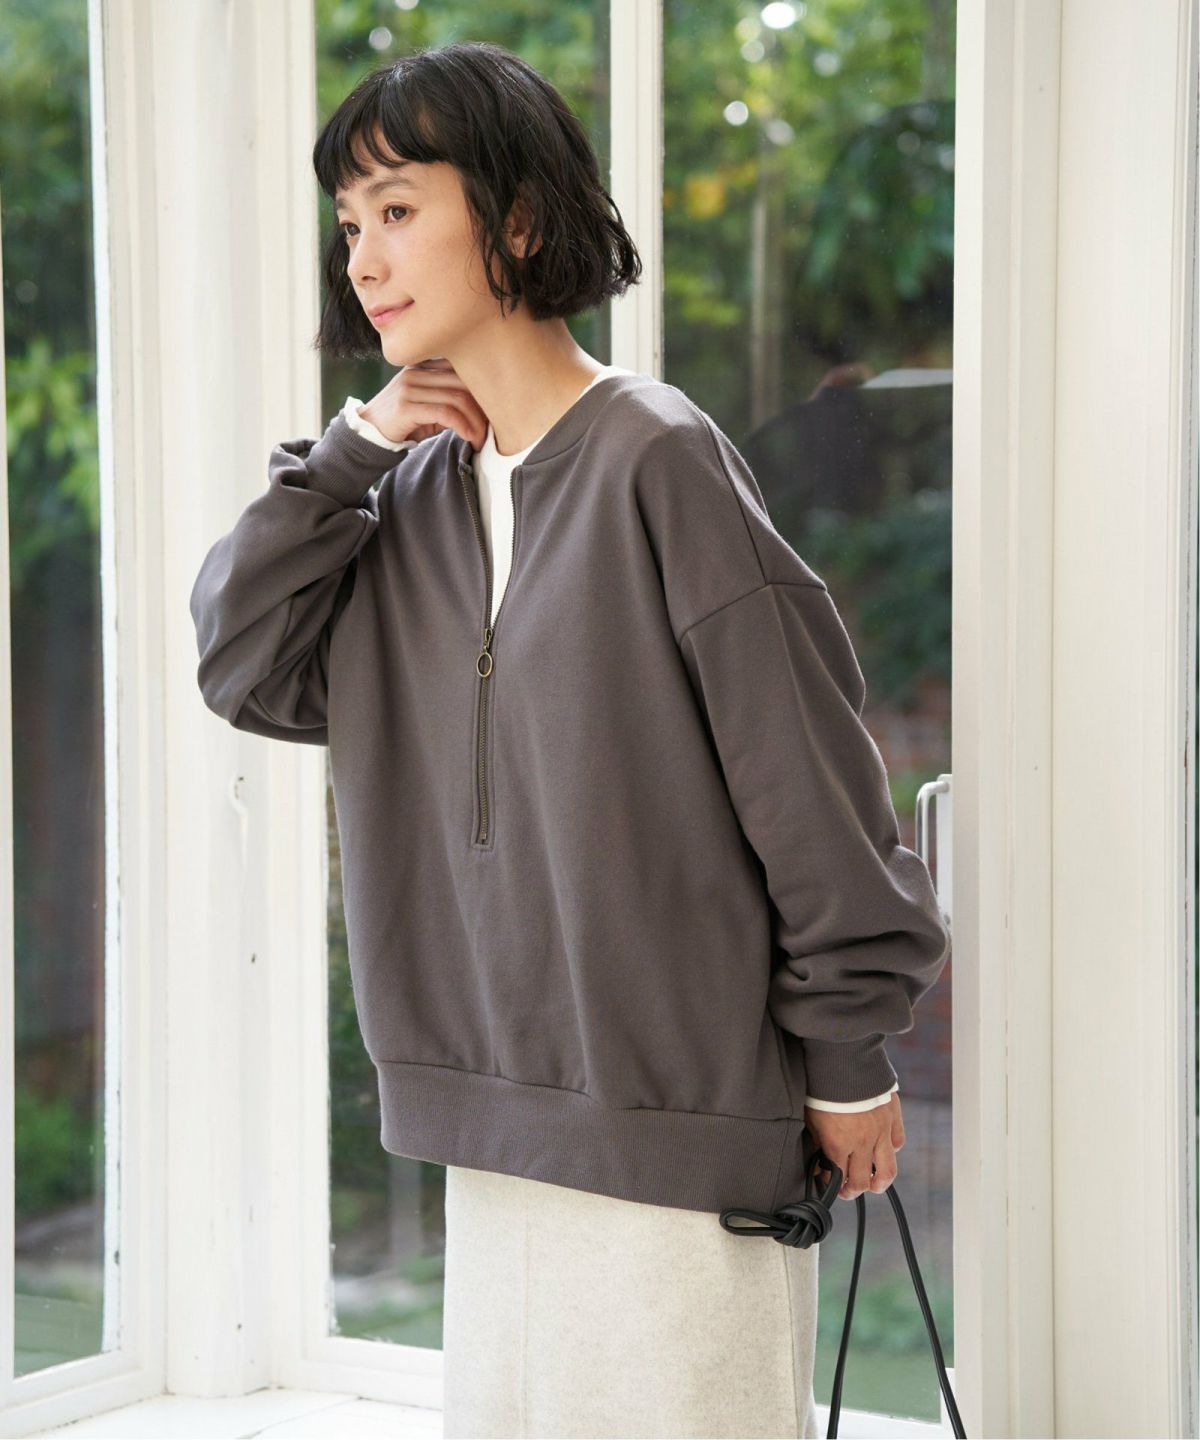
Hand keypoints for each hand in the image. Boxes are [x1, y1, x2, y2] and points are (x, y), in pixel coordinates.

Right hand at [357, 357, 488, 450]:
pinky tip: (469, 438)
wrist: (369, 433)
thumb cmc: (403, 422)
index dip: (482, 393)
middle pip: (463, 384)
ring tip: (480, 439)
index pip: (463, 371)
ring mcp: (410, 387)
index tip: (491, 415)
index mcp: (424, 366)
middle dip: (482, 409)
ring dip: (475, 422)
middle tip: (490, 430)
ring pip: (457, 398)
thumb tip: (483, 409)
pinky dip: (463, 426)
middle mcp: (417, 372)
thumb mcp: (428, 406)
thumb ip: (450, 400)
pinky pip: (445, 412)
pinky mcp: (406, 406)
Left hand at [803, 1093, 904, 1200]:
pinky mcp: (893, 1118)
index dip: (831, 1185)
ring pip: (887, 1172)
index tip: (827, 1182)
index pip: (837, 1179)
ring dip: (878, 1183)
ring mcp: (880, 1132)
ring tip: (872, 1183)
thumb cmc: (822, 1086)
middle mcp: (862, 1143)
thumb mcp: (811, 1117)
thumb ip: (817, 1141)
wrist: (844, 1059)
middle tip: (846, 1190)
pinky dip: (890, 1151)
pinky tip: (882, 1151)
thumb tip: (820, 1158)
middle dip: (852, 1191)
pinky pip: (897, 1144)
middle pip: (861, 1183)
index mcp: (838, 1145)